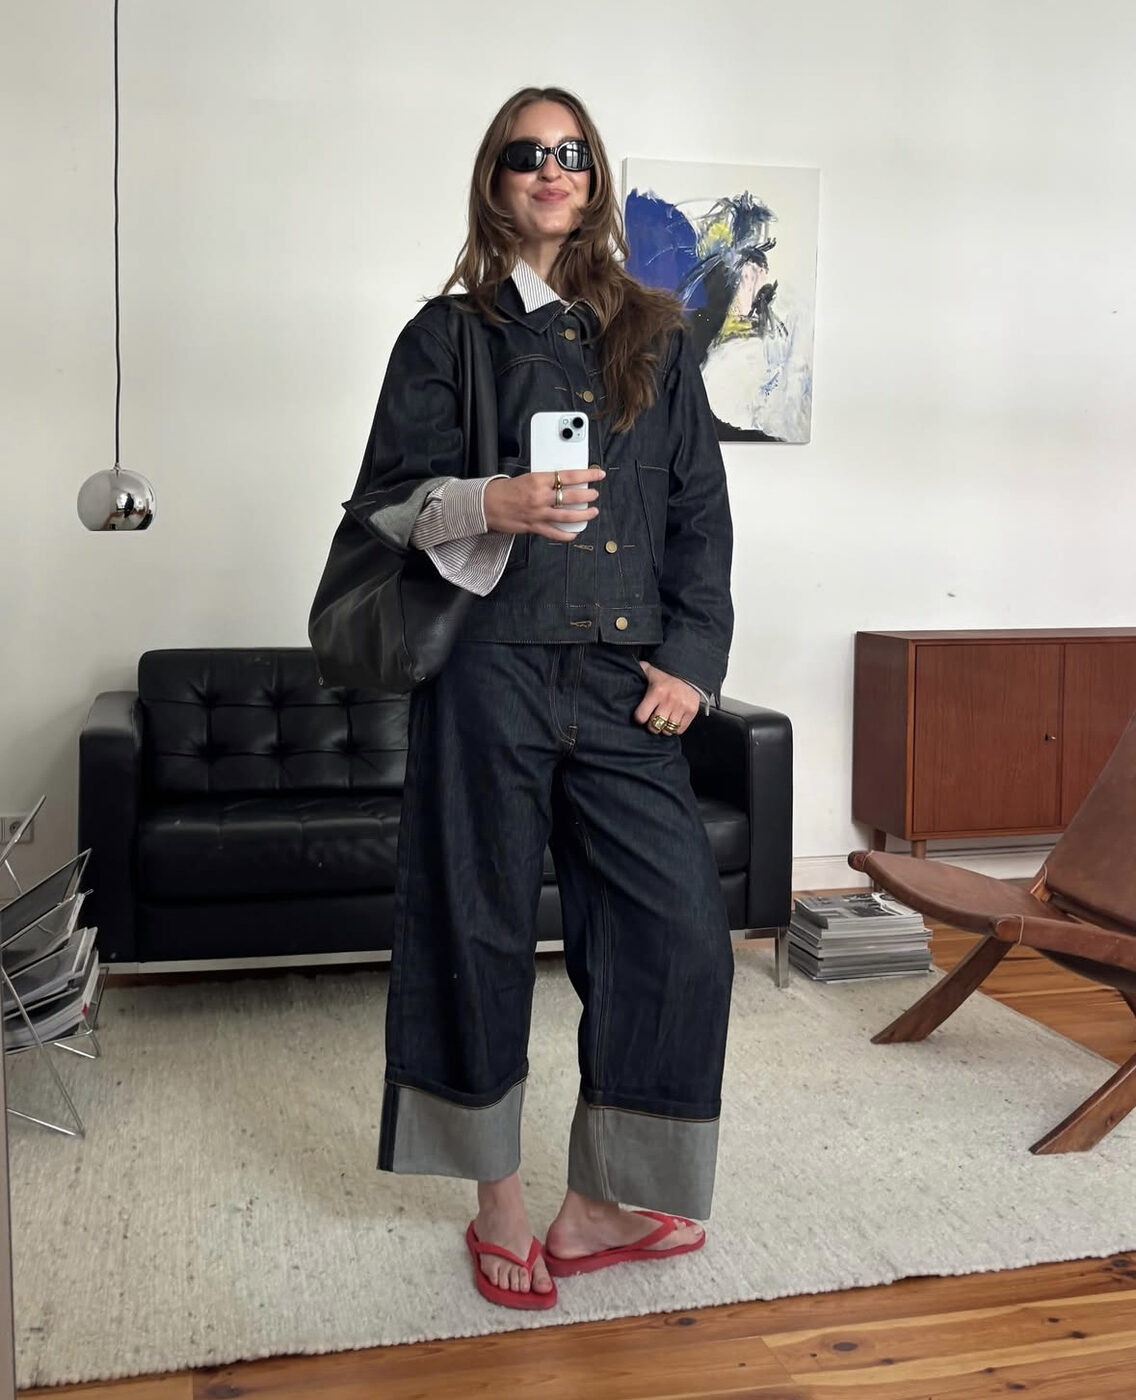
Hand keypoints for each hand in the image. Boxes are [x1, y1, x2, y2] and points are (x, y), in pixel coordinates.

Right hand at [484, 469, 604, 541]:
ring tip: (592, 512)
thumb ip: (544, 481)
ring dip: (584, 515)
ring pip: (568, 516)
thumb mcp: (526, 478)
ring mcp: (538, 513)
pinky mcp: (534, 526)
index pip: (569, 476)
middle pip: (572, 496)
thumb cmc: (503, 491)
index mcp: (538, 480)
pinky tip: (574, 533)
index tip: (597, 475)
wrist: (485, 504)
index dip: (587, 476)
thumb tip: (562, 483)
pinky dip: (567, 535)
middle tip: (594, 494)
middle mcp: (540, 496)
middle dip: (588, 496)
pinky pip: (555, 533)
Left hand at [634, 661, 700, 736]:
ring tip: (663, 721)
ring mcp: (682, 707)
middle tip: (652, 721)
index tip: (641, 716)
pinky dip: (675, 729)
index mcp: (656, 692)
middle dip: (651, 726)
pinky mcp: (692, 711)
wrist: (689, 672)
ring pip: (667, 730)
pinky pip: (680, 730)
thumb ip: (638, 671)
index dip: (639, 718)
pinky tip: (672, 721)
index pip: (641, 716)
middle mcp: (669, 700)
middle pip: (654, 726)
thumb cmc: (665, 675)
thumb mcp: (650, 671)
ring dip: (664, 728)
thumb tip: (625, 667)